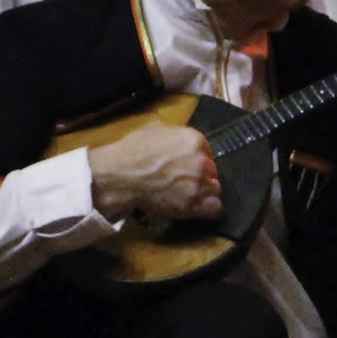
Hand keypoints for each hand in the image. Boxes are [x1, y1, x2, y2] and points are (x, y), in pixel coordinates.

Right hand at [87, 122, 221, 221]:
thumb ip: (175, 135)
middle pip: (212, 170)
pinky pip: (214, 208)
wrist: (121, 175)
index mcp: (194, 140)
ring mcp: (198, 185)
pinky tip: (197, 205)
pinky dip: (207, 207)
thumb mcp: (154, 129)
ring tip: (190, 193)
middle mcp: (202, 162)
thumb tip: (179, 141)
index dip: (197, 157)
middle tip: (185, 178)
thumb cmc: (133, 150)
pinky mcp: (192, 205)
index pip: (207, 150)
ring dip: (204, 191)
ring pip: (215, 189)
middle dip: (202, 174)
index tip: (187, 162)